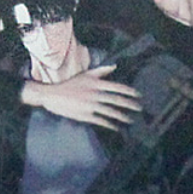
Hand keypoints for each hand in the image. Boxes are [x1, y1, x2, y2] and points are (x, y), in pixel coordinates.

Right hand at [24, 65, 141, 129]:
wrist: (53, 95)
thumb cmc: (70, 84)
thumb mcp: (85, 75)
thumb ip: (101, 71)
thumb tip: (115, 66)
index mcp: (95, 83)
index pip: (117, 87)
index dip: (129, 91)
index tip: (138, 95)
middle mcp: (95, 94)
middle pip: (116, 100)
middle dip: (130, 105)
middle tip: (139, 108)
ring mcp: (90, 105)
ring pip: (111, 112)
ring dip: (122, 117)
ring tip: (130, 120)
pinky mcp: (85, 115)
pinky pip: (101, 121)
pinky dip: (110, 125)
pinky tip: (117, 128)